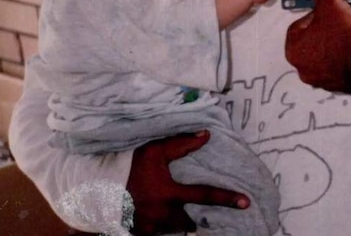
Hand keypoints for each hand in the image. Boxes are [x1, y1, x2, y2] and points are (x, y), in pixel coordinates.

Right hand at [127, 131, 248, 234]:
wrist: (94, 188)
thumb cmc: (126, 167)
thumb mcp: (154, 151)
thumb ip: (181, 144)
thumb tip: (206, 135)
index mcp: (170, 194)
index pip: (205, 195)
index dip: (228, 198)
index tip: (246, 203)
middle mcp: (163, 215)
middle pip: (191, 222)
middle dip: (199, 220)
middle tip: (208, 215)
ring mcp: (150, 228)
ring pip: (175, 228)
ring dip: (179, 222)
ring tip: (179, 212)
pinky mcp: (139, 233)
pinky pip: (158, 233)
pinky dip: (163, 227)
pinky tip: (160, 217)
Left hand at [286, 0, 350, 92]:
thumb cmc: (346, 40)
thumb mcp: (332, 5)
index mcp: (295, 50)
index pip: (303, 22)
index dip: (322, 9)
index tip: (334, 3)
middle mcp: (306, 66)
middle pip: (326, 32)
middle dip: (345, 19)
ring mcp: (325, 76)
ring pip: (342, 43)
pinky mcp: (344, 81)